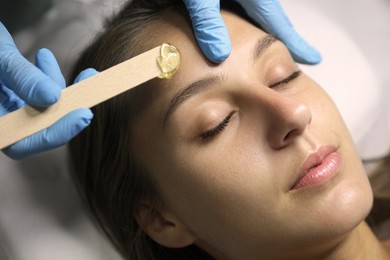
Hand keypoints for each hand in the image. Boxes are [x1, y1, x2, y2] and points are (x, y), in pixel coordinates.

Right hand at [0, 22, 96, 159]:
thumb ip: (22, 78)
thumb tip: (53, 97)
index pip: (21, 144)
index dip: (54, 135)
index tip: (83, 115)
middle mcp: (1, 120)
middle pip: (39, 129)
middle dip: (67, 112)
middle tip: (89, 93)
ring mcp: (8, 108)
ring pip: (44, 110)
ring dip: (62, 90)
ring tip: (57, 63)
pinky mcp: (15, 94)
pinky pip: (38, 94)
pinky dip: (48, 79)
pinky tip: (44, 57)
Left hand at [182, 0, 320, 63]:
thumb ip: (207, 22)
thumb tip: (220, 55)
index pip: (279, 22)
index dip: (295, 43)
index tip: (313, 57)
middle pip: (273, 16)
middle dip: (284, 36)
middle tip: (295, 54)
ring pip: (260, 10)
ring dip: (266, 27)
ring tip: (271, 43)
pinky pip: (247, 4)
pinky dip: (249, 17)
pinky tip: (242, 25)